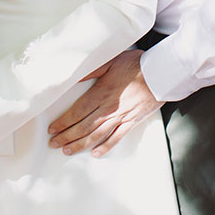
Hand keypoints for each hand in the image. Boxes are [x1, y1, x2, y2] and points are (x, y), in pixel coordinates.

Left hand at [47, 50, 163, 157]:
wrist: (161, 73)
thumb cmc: (136, 64)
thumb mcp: (110, 61)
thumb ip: (91, 70)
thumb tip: (74, 76)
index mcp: (101, 93)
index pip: (77, 112)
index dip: (63, 122)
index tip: (52, 129)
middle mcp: (109, 108)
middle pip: (84, 126)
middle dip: (67, 136)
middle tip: (53, 144)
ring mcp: (121, 117)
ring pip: (97, 135)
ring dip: (81, 144)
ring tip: (68, 151)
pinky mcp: (132, 121)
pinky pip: (117, 137)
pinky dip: (106, 147)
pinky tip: (96, 153)